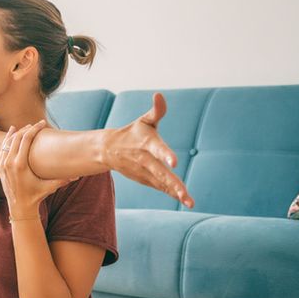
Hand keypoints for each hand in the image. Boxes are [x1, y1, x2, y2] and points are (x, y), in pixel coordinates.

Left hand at [0, 120, 77, 217]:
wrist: (19, 208)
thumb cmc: (36, 197)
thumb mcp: (49, 187)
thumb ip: (63, 180)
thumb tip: (78, 175)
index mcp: (20, 164)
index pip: (26, 139)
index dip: (35, 129)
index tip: (42, 123)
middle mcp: (9, 163)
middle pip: (17, 137)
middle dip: (27, 129)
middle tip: (36, 125)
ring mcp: (3, 165)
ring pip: (8, 142)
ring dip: (17, 133)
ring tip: (26, 127)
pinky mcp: (0, 167)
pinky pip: (2, 149)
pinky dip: (7, 140)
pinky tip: (12, 133)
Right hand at [101, 92, 195, 207]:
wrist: (109, 150)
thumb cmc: (133, 132)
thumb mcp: (144, 120)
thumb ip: (156, 110)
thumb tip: (159, 95)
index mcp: (146, 143)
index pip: (157, 149)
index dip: (165, 154)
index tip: (174, 162)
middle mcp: (145, 160)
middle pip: (160, 172)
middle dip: (172, 183)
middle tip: (184, 192)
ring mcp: (144, 172)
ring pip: (161, 183)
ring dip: (174, 192)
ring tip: (189, 202)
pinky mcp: (145, 179)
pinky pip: (160, 187)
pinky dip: (171, 194)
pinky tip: (185, 201)